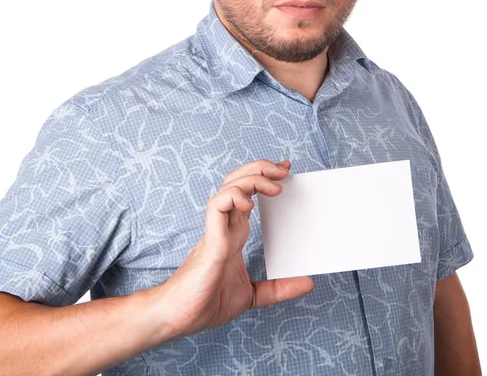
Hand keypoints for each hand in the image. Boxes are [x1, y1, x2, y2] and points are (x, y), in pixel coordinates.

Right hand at [154, 159, 313, 340]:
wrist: (178, 318)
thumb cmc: (206, 302)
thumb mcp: (253, 295)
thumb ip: (278, 288)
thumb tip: (308, 283)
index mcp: (234, 232)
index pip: (248, 193)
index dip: (265, 177)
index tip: (286, 171)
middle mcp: (225, 225)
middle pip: (239, 181)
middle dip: (261, 168)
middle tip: (285, 169)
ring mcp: (216, 230)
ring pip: (229, 187)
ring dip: (252, 179)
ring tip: (274, 186)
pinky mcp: (210, 241)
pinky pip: (217, 207)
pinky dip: (233, 198)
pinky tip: (248, 204)